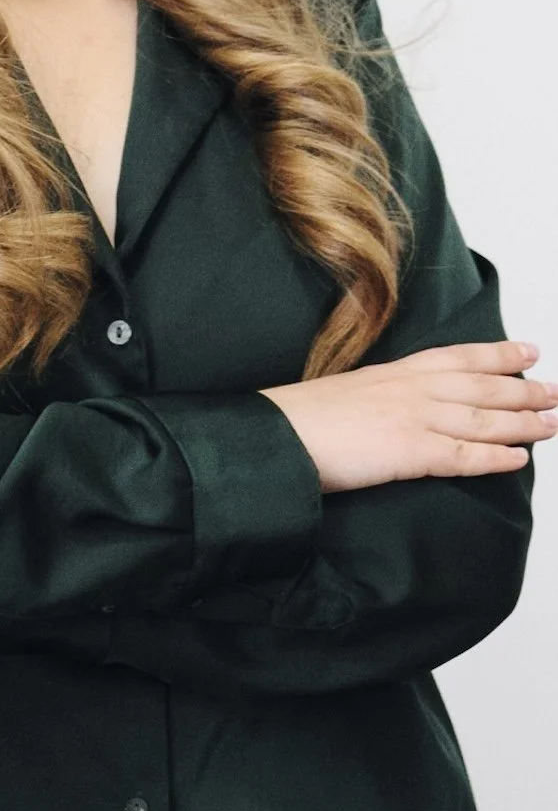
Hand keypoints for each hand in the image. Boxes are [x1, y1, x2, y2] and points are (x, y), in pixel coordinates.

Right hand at [260, 340, 556, 492]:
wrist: (279, 434)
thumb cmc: (303, 418)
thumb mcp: (348, 393)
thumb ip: (381, 397)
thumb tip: (398, 410)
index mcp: (395, 372)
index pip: (458, 357)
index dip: (497, 353)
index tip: (527, 350)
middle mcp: (410, 389)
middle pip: (481, 386)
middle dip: (523, 388)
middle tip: (556, 391)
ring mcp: (412, 418)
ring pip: (481, 419)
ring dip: (522, 422)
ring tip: (552, 424)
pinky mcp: (409, 451)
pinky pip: (463, 456)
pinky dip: (494, 458)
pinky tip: (518, 460)